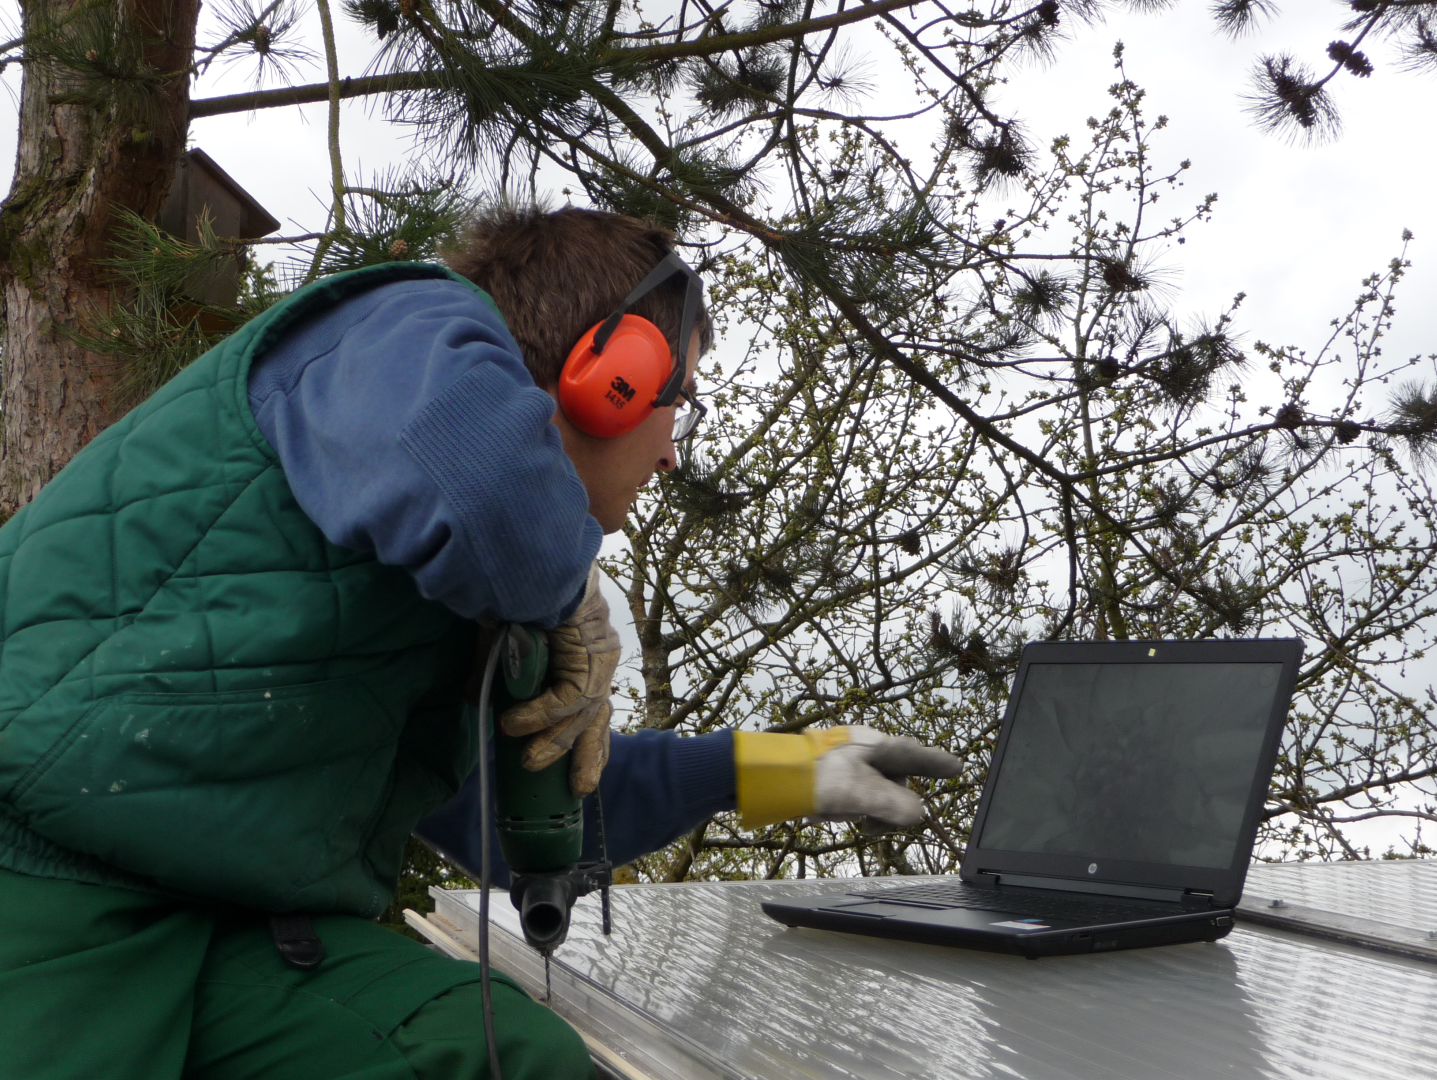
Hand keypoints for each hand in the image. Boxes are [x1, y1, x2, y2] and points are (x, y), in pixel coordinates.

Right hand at [498, 564, 619, 795]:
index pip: (590, 703)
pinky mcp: (590, 650)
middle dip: (588, 755)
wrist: (526, 550)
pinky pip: (568, 697)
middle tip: (577, 790)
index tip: (579, 772)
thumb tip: (468, 700)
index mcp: (583, 653)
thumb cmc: (515, 585)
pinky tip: (512, 724)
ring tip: (526, 761)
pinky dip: (539, 715)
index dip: (586, 738)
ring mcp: (598, 654)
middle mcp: (597, 656)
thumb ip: (491, 669)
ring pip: (584, 713)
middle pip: (599, 717)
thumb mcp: (500, 636)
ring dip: (553, 741)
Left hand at [811, 726, 961, 826]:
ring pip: (870, 794)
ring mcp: (847, 763)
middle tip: (870, 828)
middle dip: (884, 808)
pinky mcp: (830, 777)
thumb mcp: (864, 794)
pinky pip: (849, 798)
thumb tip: (917, 813)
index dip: (938, 763)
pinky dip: (841, 809)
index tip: (957, 768)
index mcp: (877, 746)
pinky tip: (823, 812)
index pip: (916, 755)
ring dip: (858, 810)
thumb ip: (897, 805)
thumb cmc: (817, 777)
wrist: (773, 777)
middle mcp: (864, 751)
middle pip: (893, 782)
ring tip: (836, 813)